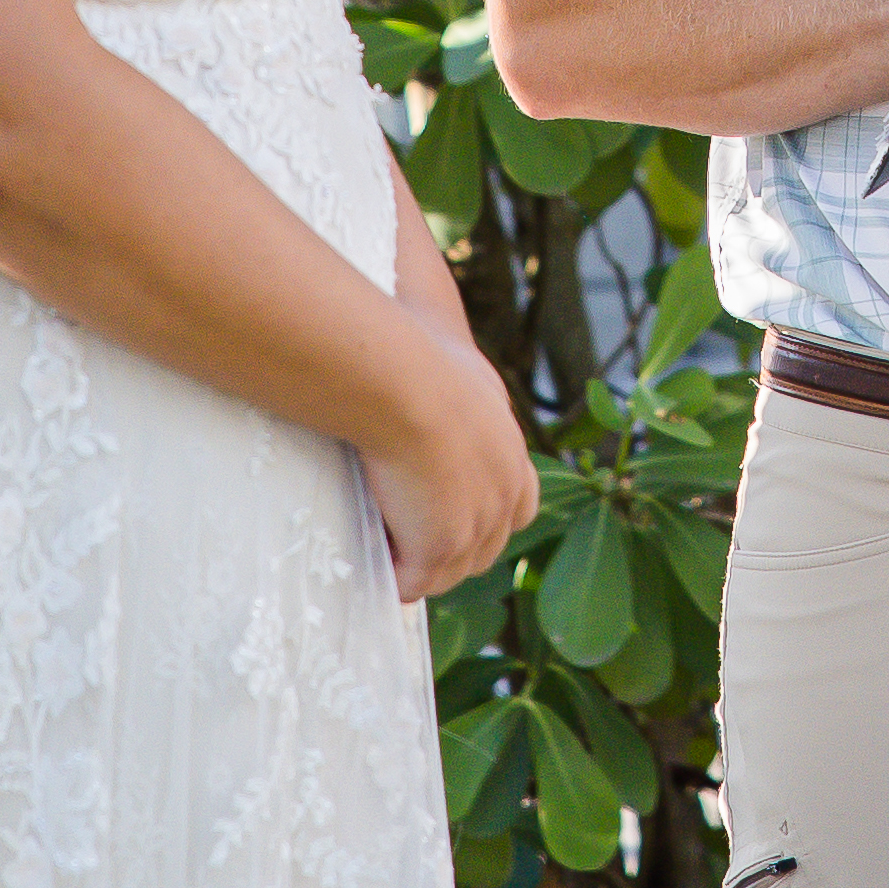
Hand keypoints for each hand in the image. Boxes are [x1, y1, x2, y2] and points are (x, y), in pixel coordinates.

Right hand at [361, 331, 538, 604]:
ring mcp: (480, 522)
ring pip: (451, 570)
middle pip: (486, 546)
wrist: (407, 383)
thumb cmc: (412, 353)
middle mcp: (507, 488)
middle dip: (449, 550)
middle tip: (404, 541)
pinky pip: (416, 582)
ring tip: (382, 552)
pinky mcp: (444, 545)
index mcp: (510, 447)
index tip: (445, 513)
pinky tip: (369, 559)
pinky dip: (394, 577)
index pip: (519, 503)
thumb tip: (430, 305)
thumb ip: (448, 376)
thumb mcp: (449, 358)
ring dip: (418, 567)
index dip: (485, 514)